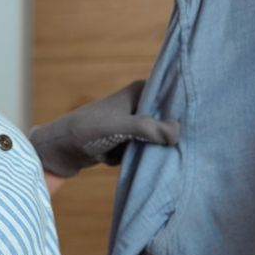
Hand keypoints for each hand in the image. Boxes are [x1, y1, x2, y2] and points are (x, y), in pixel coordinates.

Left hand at [28, 79, 178, 178]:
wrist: (58, 151)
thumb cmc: (87, 130)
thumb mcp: (121, 126)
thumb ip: (150, 128)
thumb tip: (178, 133)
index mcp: (139, 92)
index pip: (170, 96)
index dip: (181, 110)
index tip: (196, 123)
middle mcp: (138, 106)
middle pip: (166, 120)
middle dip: (169, 135)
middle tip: (182, 147)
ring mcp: (132, 126)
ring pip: (155, 139)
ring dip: (153, 150)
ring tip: (157, 157)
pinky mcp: (125, 143)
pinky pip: (143, 152)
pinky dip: (138, 159)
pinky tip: (137, 163)